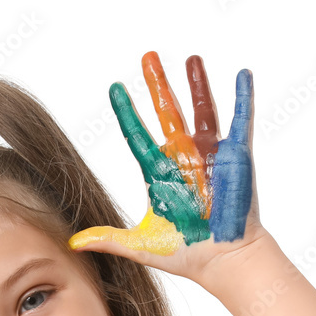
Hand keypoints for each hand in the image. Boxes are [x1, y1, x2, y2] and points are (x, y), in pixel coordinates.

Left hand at [69, 52, 265, 281]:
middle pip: (167, 112)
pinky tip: (242, 74)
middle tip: (148, 56)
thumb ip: (107, 239)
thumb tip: (73, 243)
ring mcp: (210, 155)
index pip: (137, 135)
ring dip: (196, 83)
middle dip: (157, 84)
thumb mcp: (140, 244)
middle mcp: (183, 158)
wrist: (223, 260)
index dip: (126, 112)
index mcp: (160, 172)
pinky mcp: (236, 156)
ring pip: (201, 109)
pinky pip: (240, 119)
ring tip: (190, 57)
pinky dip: (242, 97)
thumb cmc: (186, 254)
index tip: (114, 88)